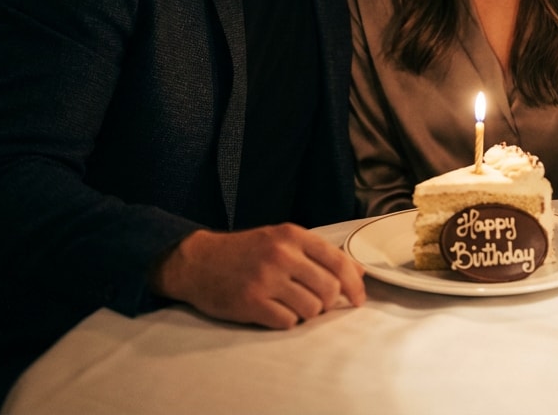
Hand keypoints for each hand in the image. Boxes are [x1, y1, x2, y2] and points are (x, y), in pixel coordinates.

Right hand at [150, 223, 365, 328]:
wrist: (198, 261)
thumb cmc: (245, 251)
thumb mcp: (282, 240)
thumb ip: (319, 253)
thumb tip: (359, 271)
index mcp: (292, 235)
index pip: (338, 261)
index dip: (354, 284)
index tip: (358, 299)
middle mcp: (282, 254)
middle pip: (329, 289)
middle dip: (329, 302)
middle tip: (317, 302)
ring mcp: (267, 279)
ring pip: (312, 309)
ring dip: (308, 313)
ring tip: (293, 305)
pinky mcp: (252, 302)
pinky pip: (288, 323)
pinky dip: (287, 321)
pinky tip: (275, 311)